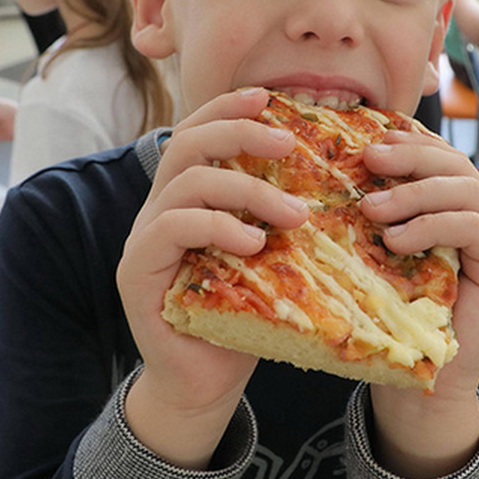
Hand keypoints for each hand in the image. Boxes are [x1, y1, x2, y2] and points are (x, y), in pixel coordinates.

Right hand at [117, 88, 309, 468]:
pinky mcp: (136, 273)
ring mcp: (144, 239)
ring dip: (246, 190)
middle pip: (186, 144)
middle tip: (288, 145)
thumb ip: (284, 217)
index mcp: (188, 196)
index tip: (269, 97)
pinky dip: (217, 227)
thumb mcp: (273, 257)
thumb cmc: (246, 315)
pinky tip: (254, 244)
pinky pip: (171, 228)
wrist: (205, 382)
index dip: (229, 108)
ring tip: (294, 214)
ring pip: (186, 184)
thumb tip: (342, 179)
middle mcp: (159, 209)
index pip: (198, 132)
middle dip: (239, 134)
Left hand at [358, 130, 478, 477]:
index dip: (410, 143)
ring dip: (416, 192)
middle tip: (370, 159)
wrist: (421, 385)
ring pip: (468, 189)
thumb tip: (340, 165)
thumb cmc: (394, 320)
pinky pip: (476, 226)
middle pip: (458, 165)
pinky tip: (397, 240)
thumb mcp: (381, 255)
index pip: (442, 159)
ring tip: (373, 208)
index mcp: (457, 209)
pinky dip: (433, 224)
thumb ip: (379, 214)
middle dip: (412, 156)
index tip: (370, 140)